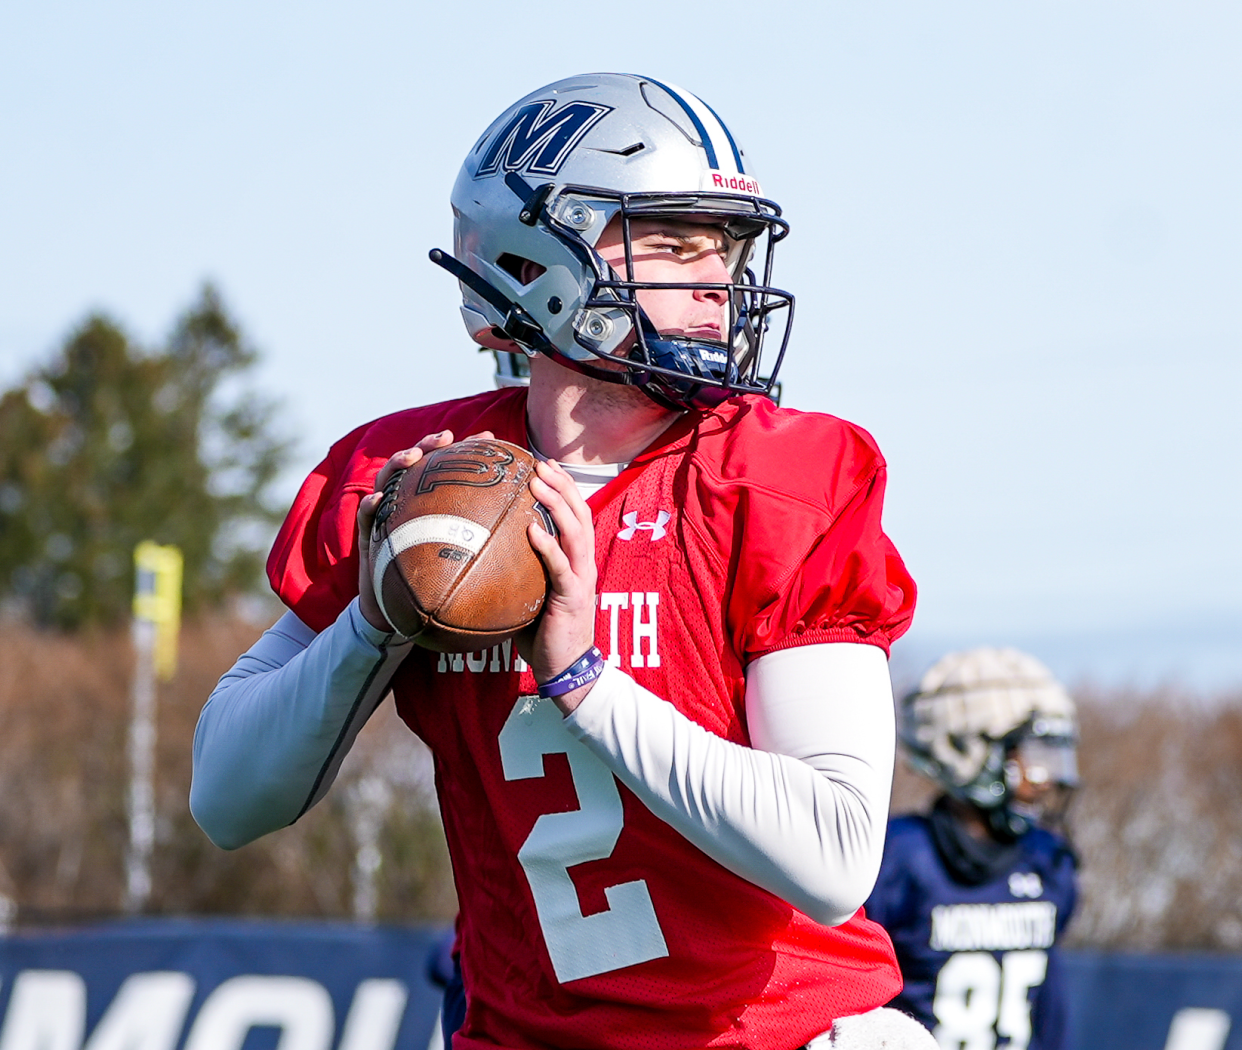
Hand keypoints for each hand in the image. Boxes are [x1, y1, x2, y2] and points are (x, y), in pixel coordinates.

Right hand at [355, 429, 493, 632]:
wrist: (400, 612)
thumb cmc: (435, 583)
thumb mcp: (464, 560)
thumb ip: (487, 541)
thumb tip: (530, 530)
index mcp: (431, 503)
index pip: (448, 468)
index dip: (467, 451)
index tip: (487, 437)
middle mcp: (408, 503)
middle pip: (416, 464)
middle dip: (429, 445)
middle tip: (446, 437)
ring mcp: (386, 516)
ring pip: (387, 480)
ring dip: (397, 464)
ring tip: (411, 457)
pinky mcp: (368, 536)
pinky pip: (365, 518)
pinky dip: (369, 507)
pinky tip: (376, 501)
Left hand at [521, 460, 597, 713]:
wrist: (564, 669)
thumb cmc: (542, 634)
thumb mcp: (528, 594)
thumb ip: (514, 571)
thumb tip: (476, 552)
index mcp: (576, 560)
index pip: (575, 514)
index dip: (563, 487)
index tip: (543, 465)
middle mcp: (583, 563)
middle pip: (579, 512)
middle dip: (561, 484)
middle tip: (539, 463)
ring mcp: (581, 578)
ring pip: (576, 531)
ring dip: (557, 504)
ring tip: (538, 484)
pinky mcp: (573, 597)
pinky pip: (561, 566)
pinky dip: (548, 545)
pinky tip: (531, 530)